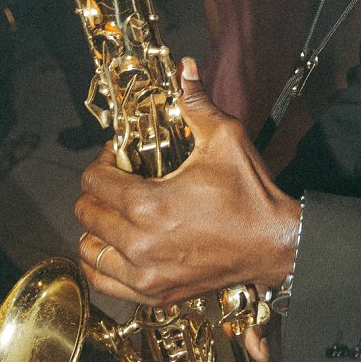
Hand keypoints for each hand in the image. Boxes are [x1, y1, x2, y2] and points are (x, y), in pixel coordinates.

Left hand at [74, 58, 300, 309]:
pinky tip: (118, 247)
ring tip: (117, 214)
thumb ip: (195, 103)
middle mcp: (139, 243)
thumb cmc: (250, 193)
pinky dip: (103, 264)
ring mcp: (145, 274)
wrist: (274, 243)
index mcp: (149, 205)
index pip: (93, 182)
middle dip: (97, 193)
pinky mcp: (154, 294)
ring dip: (96, 229)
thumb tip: (184, 67)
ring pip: (89, 250)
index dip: (102, 162)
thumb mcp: (225, 139)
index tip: (120, 157)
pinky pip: (104, 282)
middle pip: (86, 214)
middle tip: (119, 182)